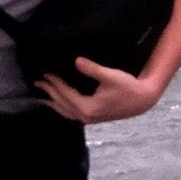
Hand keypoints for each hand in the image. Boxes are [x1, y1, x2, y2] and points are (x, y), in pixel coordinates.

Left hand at [36, 58, 164, 123]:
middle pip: (62, 104)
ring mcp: (88, 119)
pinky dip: (62, 107)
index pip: (65, 94)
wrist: (142, 100)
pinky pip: (70, 114)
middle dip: (49, 92)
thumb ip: (92, 70)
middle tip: (38, 82)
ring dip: (53, 102)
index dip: (55, 83)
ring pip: (64, 112)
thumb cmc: (128, 87)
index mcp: (88, 107)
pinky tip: (59, 102)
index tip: (46, 74)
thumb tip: (76, 61)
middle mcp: (85, 116)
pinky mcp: (92, 118)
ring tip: (43, 94)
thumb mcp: (111, 76)